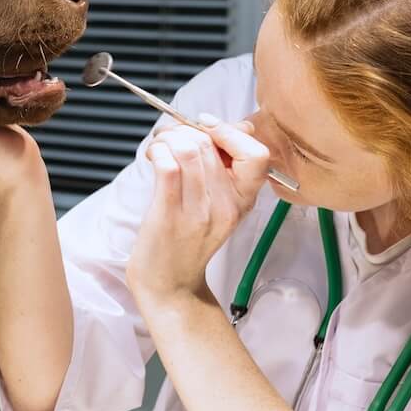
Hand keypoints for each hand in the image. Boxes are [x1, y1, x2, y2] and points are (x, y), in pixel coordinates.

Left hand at [126, 115, 271, 312]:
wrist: (170, 285)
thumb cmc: (188, 240)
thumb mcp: (219, 205)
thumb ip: (227, 167)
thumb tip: (236, 125)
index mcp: (243, 200)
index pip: (257, 154)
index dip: (230, 132)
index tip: (209, 130)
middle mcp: (226, 205)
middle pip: (211, 143)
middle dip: (185, 129)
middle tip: (170, 137)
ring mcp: (199, 211)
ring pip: (189, 148)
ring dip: (168, 138)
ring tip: (160, 147)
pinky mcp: (169, 215)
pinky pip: (168, 165)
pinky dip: (158, 151)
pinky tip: (153, 157)